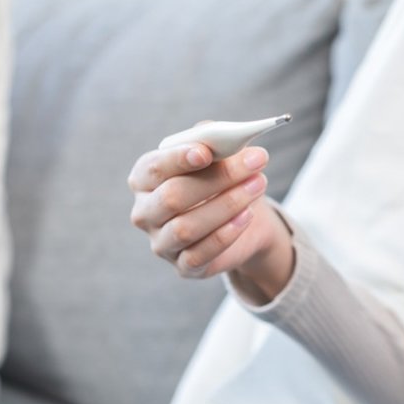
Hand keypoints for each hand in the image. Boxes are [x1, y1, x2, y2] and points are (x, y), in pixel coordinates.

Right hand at [127, 121, 280, 279]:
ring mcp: (161, 243)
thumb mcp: (219, 155)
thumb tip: (222, 138)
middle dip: (217, 178)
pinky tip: (247, 216)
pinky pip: (199, 254)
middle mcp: (145, 212)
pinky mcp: (183, 266)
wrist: (244, 218)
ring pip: (186, 228)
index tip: (205, 152)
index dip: (177, 159)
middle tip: (255, 162)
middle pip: (172, 197)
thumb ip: (214, 140)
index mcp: (145, 180)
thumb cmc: (222, 179)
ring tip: (258, 185)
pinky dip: (226, 234)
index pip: (152, 168)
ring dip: (227, 204)